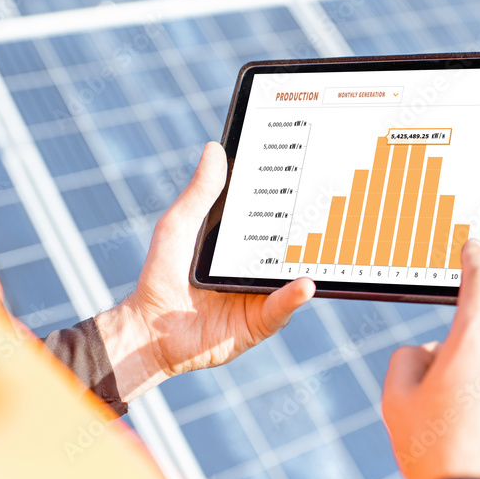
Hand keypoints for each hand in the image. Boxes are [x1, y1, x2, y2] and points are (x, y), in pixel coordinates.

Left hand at [96, 143, 314, 401]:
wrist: (148, 329)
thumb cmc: (160, 275)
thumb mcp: (179, 225)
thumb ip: (200, 193)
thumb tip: (215, 149)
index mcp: (241, 244)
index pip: (273, 219)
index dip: (292, 199)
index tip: (309, 173)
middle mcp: (256, 269)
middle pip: (291, 247)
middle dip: (313, 229)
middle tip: (332, 206)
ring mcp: (261, 296)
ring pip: (293, 277)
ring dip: (312, 263)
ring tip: (331, 243)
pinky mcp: (259, 322)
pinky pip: (281, 309)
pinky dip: (294, 296)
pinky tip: (305, 283)